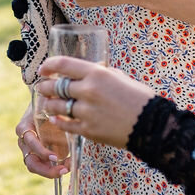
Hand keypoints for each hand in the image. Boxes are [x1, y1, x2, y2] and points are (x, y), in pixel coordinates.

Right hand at [15, 101, 68, 177]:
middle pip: (31, 162)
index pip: (30, 142)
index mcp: (24, 128)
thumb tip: (66, 120)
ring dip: (52, 171)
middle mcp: (24, 142)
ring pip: (37, 167)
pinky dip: (56, 167)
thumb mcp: (49, 105)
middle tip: (63, 170)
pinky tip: (69, 164)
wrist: (44, 104)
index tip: (54, 157)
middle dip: (46, 170)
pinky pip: (45, 165)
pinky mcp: (39, 154)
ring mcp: (30, 150)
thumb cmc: (46, 103)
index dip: (41, 151)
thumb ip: (55, 113)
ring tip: (67, 168)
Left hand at [36, 57, 154, 149]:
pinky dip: (58, 120)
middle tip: (41, 87)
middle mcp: (88, 91)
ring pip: (58, 106)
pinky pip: (66, 124)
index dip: (48, 65)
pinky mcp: (88, 130)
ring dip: (49, 104)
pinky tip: (55, 118)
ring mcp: (87, 112)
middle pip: (56, 86)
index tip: (42, 69)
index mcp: (96, 73)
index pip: (62, 64)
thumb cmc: (139, 98)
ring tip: (46, 103)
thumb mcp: (119, 76)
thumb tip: (87, 68)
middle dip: (45, 86)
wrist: (153, 126)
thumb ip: (100, 72)